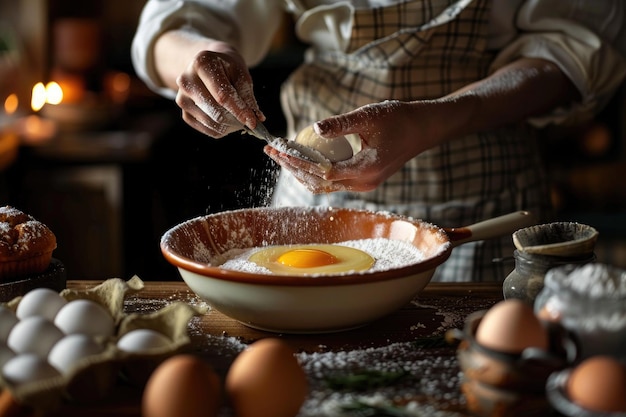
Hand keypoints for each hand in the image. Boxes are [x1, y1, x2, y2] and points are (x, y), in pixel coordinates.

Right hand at [175, 47, 262, 137]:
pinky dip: (220, 130)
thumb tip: (257, 118)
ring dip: (229, 126)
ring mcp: (182, 98)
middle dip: (235, 120)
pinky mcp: (184, 112)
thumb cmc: (227, 68)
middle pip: (215, 111)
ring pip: (210, 122)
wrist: (208, 65)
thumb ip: (247, 95)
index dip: (239, 110)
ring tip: (239, 119)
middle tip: (249, 122)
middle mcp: (186, 81)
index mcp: (201, 64)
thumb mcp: (240, 73)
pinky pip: (205, 129)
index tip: (253, 122)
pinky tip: (228, 122)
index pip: (223, 95)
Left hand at [265, 100, 441, 192]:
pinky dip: (315, 171)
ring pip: (324, 185)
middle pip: (319, 183)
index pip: (322, 172)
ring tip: (281, 155)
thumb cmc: (399, 118)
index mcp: (365, 170)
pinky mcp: (363, 181)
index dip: (298, 163)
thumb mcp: (368, 116)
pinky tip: (301, 157)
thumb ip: (341, 124)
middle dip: (293, 168)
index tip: (280, 151)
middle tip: (272, 151)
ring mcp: (363, 185)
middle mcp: (363, 184)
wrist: (422, 129)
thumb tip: (315, 128)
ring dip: (301, 171)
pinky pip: (333, 180)